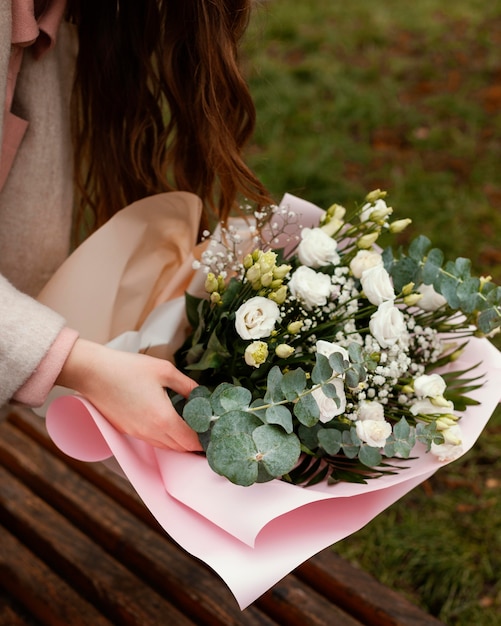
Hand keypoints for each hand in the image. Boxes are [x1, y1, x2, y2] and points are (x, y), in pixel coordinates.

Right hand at [56, 338, 201, 450]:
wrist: (92, 372)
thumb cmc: (128, 368)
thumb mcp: (165, 371)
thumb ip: (187, 386)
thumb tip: (202, 395)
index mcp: (164, 419)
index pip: (191, 442)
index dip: (205, 441)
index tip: (215, 434)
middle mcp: (151, 432)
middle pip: (180, 448)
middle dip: (196, 444)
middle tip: (208, 432)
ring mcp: (138, 434)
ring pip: (166, 447)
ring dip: (180, 442)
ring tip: (193, 429)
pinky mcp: (128, 430)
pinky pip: (153, 441)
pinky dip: (166, 438)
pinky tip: (170, 425)